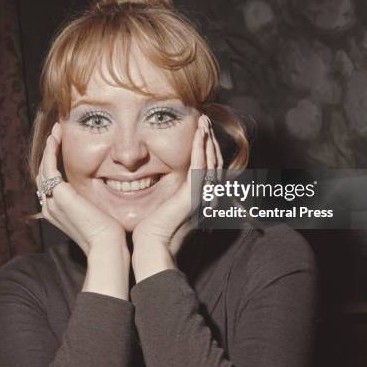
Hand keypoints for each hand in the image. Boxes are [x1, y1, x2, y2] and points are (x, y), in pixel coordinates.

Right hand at [35, 123, 126, 256]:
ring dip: (49, 147)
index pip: (51, 181)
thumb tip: (104, 184)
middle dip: (49, 151)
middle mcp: (50, 206)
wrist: (107, 243)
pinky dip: (51, 151)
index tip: (62, 145)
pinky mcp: (58, 194)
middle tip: (56, 133)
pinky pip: (49, 167)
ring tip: (56, 131)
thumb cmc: (109, 231)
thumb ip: (92, 199)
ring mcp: (51, 201)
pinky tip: (56, 137)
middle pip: (44, 173)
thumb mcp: (97, 210)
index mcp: (57, 210)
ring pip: (44, 168)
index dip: (54, 162)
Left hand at [132, 114, 223, 261]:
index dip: (207, 148)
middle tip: (205, 120)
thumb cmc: (152, 230)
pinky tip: (199, 134)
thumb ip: (169, 194)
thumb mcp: (164, 206)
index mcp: (200, 197)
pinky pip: (200, 166)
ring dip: (207, 139)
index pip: (209, 167)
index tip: (201, 130)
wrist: (152, 246)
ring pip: (211, 160)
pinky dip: (200, 148)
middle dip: (210, 139)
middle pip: (214, 161)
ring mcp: (202, 195)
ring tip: (204, 121)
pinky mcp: (193, 194)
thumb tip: (157, 180)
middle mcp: (205, 195)